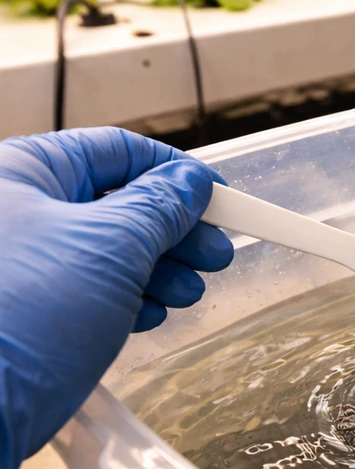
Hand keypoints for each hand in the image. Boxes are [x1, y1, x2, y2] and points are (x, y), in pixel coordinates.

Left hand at [0, 128, 232, 468]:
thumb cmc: (21, 318)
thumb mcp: (111, 247)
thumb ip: (160, 208)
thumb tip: (192, 184)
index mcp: (23, 171)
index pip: (116, 150)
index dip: (176, 172)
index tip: (221, 198)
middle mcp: (18, 210)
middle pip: (117, 202)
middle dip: (175, 230)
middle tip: (217, 255)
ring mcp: (23, 263)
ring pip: (109, 250)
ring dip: (160, 269)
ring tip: (188, 294)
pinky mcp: (30, 310)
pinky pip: (92, 289)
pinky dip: (130, 299)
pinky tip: (149, 316)